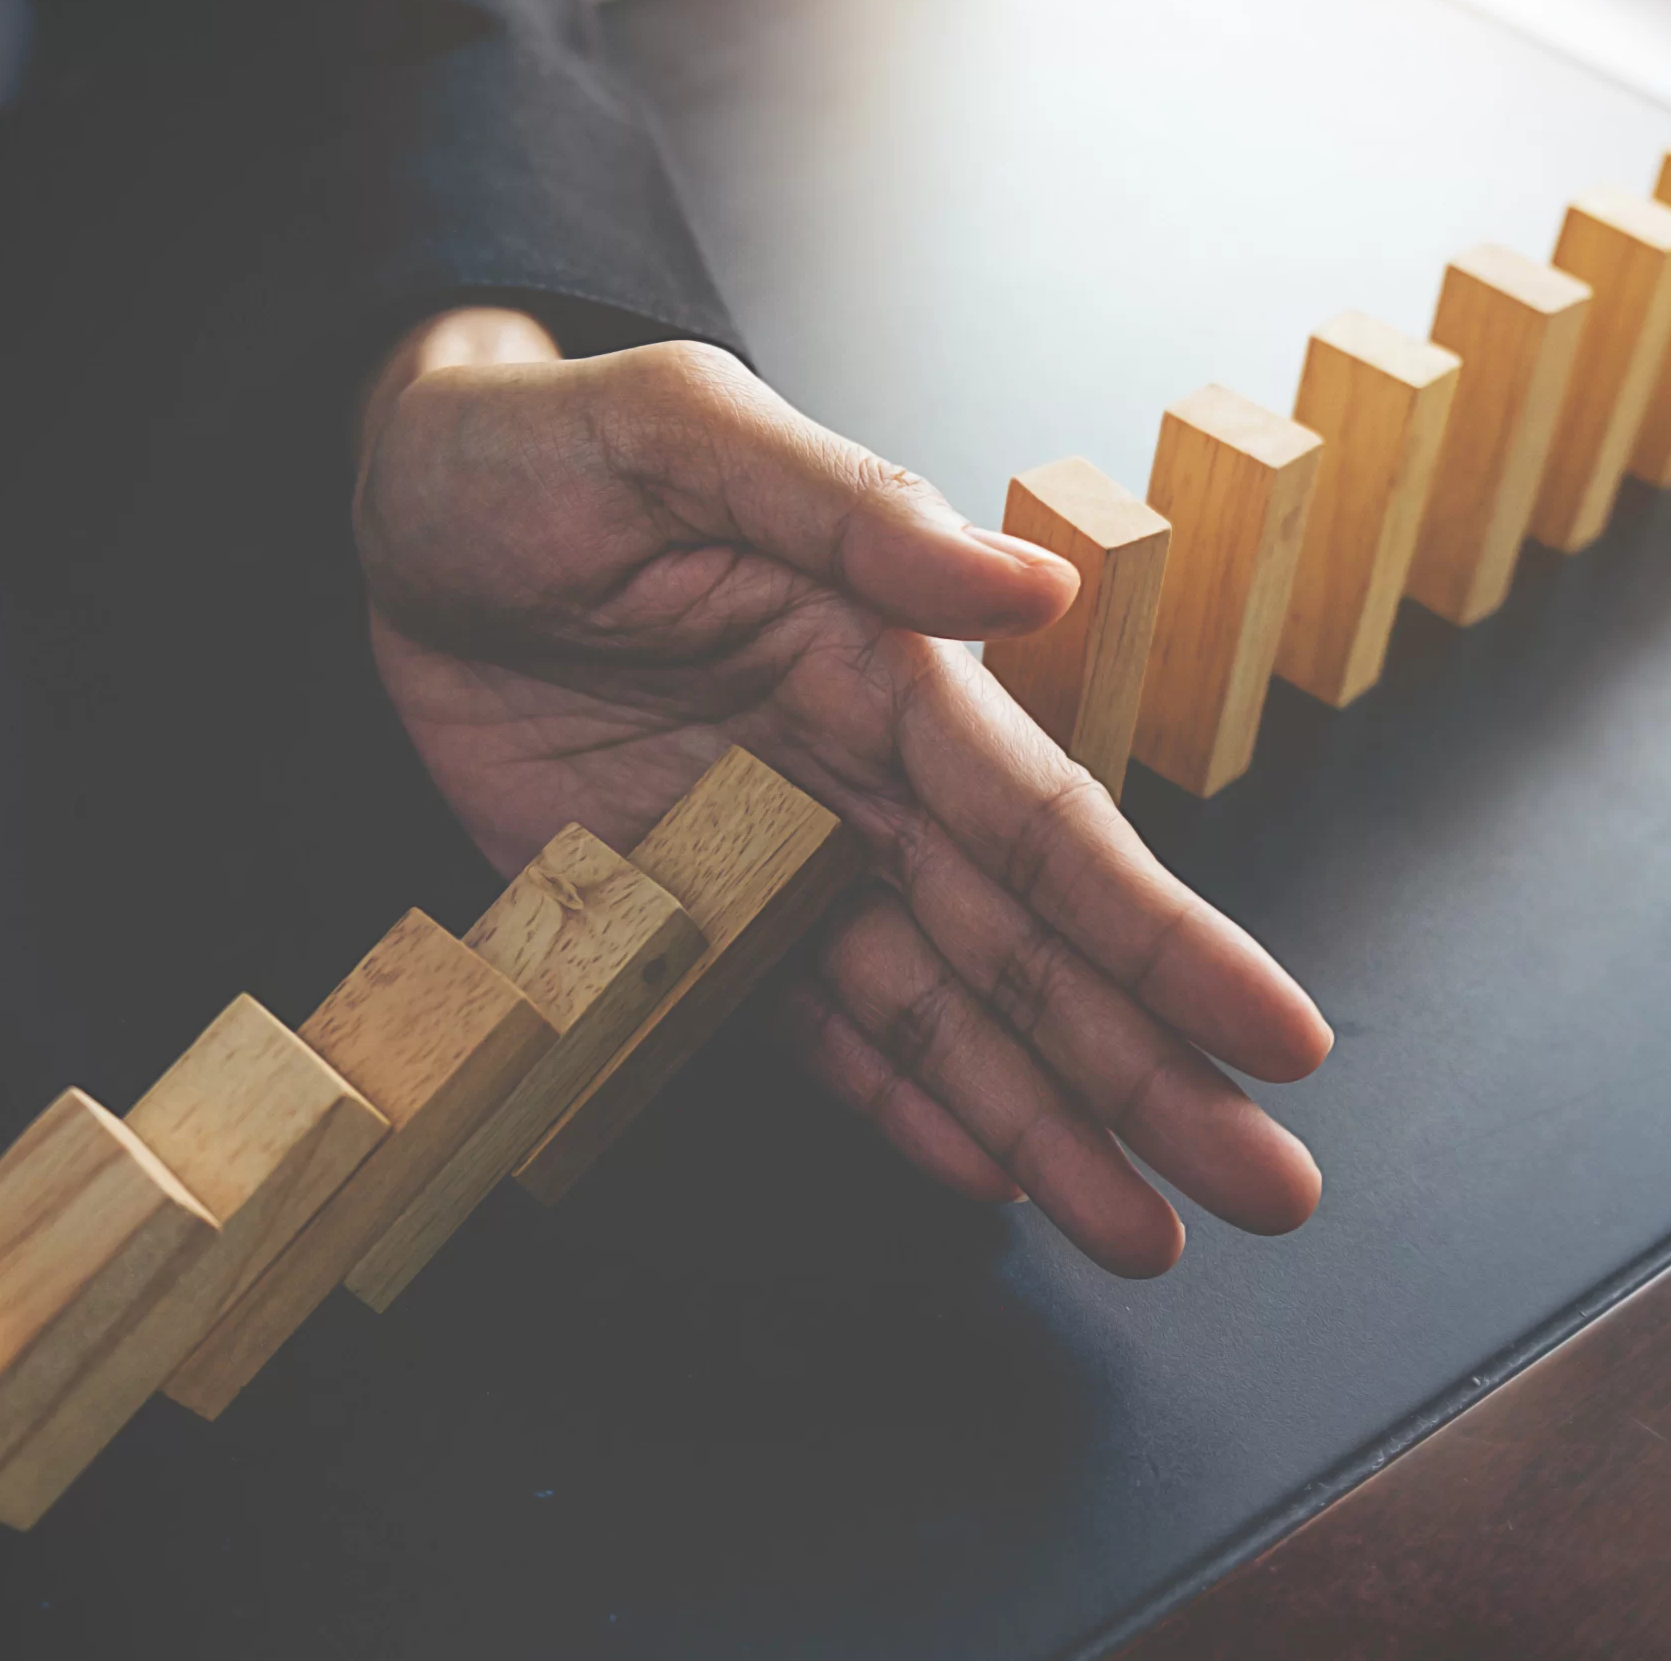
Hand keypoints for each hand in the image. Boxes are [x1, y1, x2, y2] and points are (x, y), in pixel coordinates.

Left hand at [354, 308, 1331, 1275]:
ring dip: (1041, 1124)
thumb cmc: (540, 450)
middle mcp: (859, 782)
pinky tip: (983, 1174)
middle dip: (1145, 1074)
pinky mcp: (681, 916)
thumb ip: (852, 514)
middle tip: (1263, 1193)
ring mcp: (775, 862)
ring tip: (1142, 1233)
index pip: (1048, 826)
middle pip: (1025, 952)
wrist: (397, 513)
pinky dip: (890, 1104)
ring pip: (936, 1016)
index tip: (1274, 1037)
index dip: (1162, 938)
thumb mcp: (682, 438)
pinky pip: (800, 1028)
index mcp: (886, 667)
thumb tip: (1030, 590)